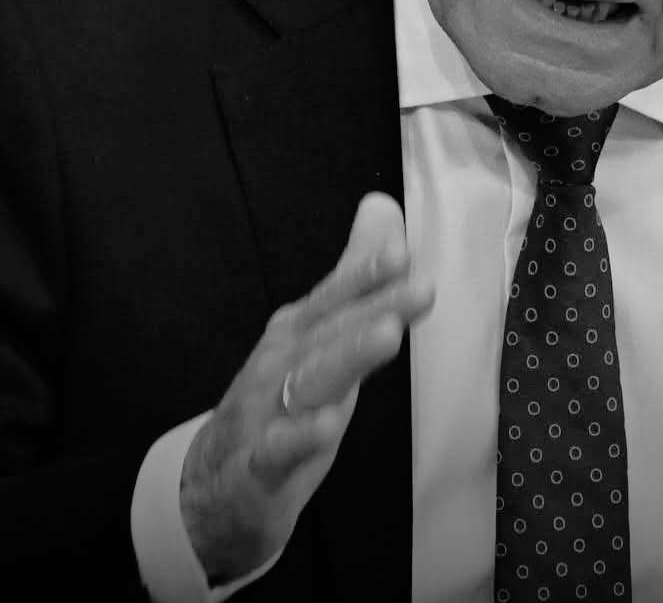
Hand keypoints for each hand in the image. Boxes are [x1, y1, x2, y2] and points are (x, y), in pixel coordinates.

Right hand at [179, 192, 434, 583]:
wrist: (213, 483)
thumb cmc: (281, 394)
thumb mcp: (322, 334)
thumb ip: (356, 273)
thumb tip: (382, 205)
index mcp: (302, 330)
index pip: (338, 295)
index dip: (369, 273)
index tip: (404, 251)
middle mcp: (283, 362)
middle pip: (333, 331)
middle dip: (375, 306)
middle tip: (422, 288)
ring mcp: (268, 412)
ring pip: (310, 381)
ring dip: (348, 356)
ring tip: (388, 335)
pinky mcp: (260, 464)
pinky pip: (279, 449)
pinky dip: (301, 436)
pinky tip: (329, 425)